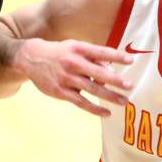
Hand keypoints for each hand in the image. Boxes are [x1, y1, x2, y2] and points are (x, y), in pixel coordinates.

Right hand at [17, 38, 131, 114]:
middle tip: (130, 86)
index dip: (116, 56)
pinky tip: (106, 113)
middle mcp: (72, 63)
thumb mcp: (75, 48)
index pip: (101, 52)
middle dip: (115, 80)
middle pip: (98, 72)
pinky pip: (80, 102)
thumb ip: (93, 57)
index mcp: (78, 49)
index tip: (131, 60)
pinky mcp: (60, 92)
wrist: (31, 58)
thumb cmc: (59, 52)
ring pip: (91, 89)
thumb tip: (111, 70)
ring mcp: (66, 78)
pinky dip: (94, 108)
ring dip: (109, 96)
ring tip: (124, 101)